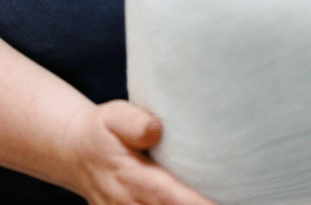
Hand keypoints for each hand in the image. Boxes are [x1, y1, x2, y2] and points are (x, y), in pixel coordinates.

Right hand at [63, 100, 216, 204]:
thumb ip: (133, 122)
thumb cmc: (102, 130)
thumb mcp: (112, 115)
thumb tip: (156, 128)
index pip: (167, 196)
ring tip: (225, 200)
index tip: (219, 204)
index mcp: (131, 177)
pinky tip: (194, 202)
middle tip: (237, 199)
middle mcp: (128, 204)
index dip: (194, 203)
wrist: (74, 152)